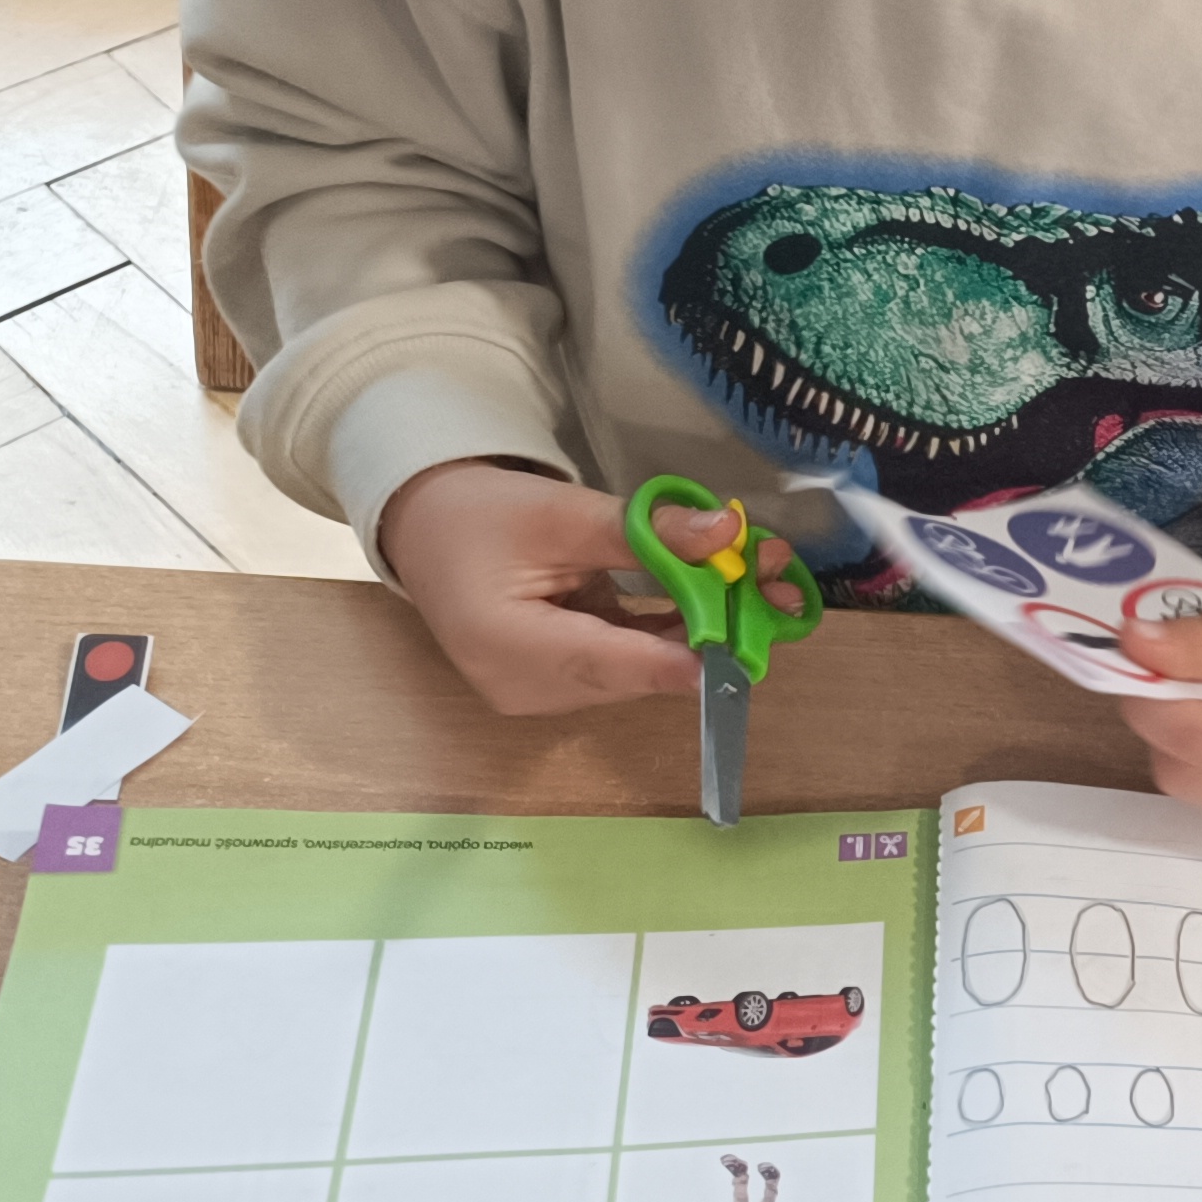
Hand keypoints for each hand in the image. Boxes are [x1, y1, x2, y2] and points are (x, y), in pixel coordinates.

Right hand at [378, 459, 806, 716]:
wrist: (428, 528)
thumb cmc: (480, 515)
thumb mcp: (560, 512)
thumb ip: (641, 529)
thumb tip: (725, 532)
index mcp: (503, 645)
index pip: (601, 661)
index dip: (673, 661)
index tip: (737, 653)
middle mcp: (525, 685)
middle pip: (631, 667)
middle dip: (708, 627)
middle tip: (774, 581)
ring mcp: (544, 689)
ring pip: (640, 665)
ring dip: (704, 626)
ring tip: (765, 579)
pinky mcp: (564, 677)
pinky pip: (630, 657)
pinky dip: (676, 629)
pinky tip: (726, 597)